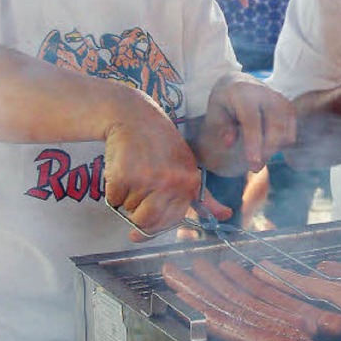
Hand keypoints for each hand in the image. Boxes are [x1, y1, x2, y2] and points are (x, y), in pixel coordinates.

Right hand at [103, 88, 231, 241]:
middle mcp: (170, 182)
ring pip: (129, 209)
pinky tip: (123, 169)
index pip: (171, 221)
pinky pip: (113, 200)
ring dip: (127, 197)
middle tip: (140, 190)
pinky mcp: (122, 176)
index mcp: (188, 182)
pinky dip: (113, 190)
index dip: (157, 223)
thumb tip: (226, 215)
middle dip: (138, 212)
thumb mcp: (189, 166)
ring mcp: (146, 179)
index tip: (148, 220)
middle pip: (147, 221)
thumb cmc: (163, 144)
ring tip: (136, 171)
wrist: (136, 117)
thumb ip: (204, 196)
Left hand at [190, 73, 296, 175]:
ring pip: (286, 129)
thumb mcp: (215, 112)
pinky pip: (291, 130)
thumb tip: (229, 143)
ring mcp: (279, 98)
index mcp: (242, 93)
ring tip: (259, 154)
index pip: (252, 120)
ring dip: (275, 148)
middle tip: (255, 167)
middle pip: (274, 126)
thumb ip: (222, 127)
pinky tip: (269, 146)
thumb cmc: (225, 102)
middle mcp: (264, 93)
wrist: (238, 83)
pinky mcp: (288, 106)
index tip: (254, 164)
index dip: (254, 143)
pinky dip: (283, 143)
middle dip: (267, 150)